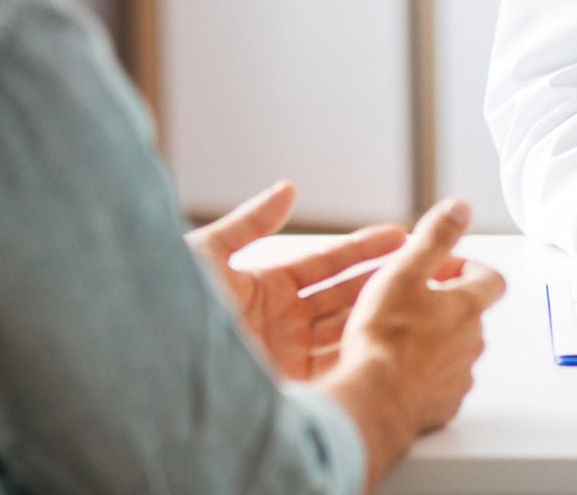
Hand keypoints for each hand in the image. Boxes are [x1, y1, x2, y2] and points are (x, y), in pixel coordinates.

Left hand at [186, 180, 405, 380]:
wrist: (150, 362)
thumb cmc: (170, 306)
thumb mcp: (208, 254)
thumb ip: (250, 222)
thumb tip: (286, 189)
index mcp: (265, 289)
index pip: (326, 265)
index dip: (362, 250)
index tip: (400, 235)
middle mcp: (281, 324)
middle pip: (345, 296)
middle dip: (385, 280)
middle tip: (426, 263)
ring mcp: (289, 357)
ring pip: (348, 330)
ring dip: (383, 313)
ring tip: (422, 294)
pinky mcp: (291, 388)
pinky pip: (336, 366)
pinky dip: (364, 352)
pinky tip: (393, 336)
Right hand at [320, 197, 506, 488]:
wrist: (374, 400)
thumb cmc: (385, 335)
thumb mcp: (405, 271)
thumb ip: (436, 237)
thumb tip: (461, 207)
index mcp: (468, 307)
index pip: (491, 279)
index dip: (467, 268)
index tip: (438, 270)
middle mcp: (472, 342)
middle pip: (470, 314)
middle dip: (444, 303)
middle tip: (408, 300)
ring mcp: (459, 376)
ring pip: (455, 348)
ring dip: (434, 338)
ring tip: (396, 335)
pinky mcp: (444, 405)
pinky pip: (441, 381)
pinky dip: (424, 371)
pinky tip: (395, 367)